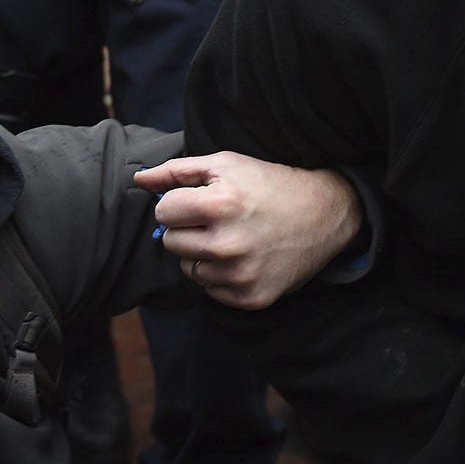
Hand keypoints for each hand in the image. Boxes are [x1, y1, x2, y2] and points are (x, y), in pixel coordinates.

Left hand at [135, 153, 361, 309]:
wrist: (326, 214)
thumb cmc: (271, 184)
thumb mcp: (227, 165)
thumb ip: (178, 171)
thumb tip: (138, 179)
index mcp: (220, 205)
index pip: (163, 212)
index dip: (180, 203)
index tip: (201, 201)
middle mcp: (229, 244)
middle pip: (171, 243)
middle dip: (187, 229)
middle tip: (217, 220)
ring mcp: (241, 275)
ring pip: (189, 269)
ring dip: (203, 254)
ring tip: (233, 238)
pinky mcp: (251, 298)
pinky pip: (210, 291)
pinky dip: (220, 276)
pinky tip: (244, 257)